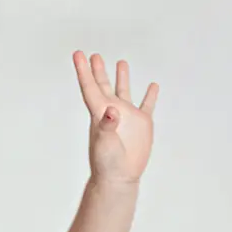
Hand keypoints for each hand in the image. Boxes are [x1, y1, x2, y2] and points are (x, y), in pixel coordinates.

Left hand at [73, 50, 157, 183]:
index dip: (83, 70)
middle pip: (103, 85)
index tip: (78, 54)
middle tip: (94, 55)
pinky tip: (152, 86)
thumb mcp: (105, 143)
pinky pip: (147, 105)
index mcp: (99, 113)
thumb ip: (107, 126)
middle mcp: (112, 111)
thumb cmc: (107, 163)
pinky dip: (150, 95)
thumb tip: (112, 110)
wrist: (120, 177)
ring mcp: (127, 117)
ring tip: (121, 62)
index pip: (90, 87)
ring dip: (122, 77)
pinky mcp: (142, 124)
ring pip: (124, 92)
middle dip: (98, 70)